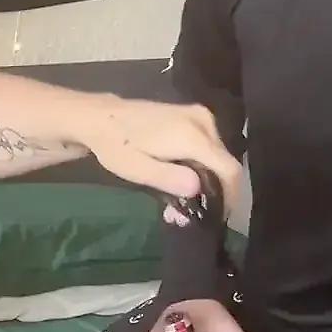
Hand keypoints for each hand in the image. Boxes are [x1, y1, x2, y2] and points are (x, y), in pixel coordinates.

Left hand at [87, 100, 241, 207]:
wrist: (100, 117)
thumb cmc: (116, 145)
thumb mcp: (138, 170)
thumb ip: (170, 179)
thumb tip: (198, 188)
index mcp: (193, 136)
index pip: (229, 169)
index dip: (231, 195)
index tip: (221, 216)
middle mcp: (203, 122)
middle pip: (223, 163)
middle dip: (211, 190)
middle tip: (189, 213)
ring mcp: (199, 115)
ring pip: (214, 155)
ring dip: (203, 179)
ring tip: (179, 203)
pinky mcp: (191, 115)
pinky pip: (205, 144)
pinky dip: (197, 164)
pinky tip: (179, 179)